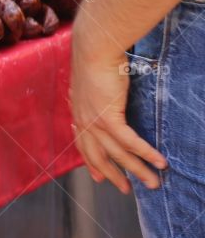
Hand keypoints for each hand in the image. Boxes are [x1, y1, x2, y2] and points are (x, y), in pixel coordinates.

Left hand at [70, 17, 166, 193]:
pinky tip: (159, 162)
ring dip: (137, 170)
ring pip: (117, 154)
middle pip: (98, 157)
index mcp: (79, 113)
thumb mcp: (93, 83)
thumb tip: (106, 97)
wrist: (93, 48)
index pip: (83, 145)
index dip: (91, 162)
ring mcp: (94, 121)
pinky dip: (145, 153)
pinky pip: (129, 142)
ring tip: (153, 183)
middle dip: (113, 176)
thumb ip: (96, 96)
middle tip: (126, 190)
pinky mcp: (108, 117)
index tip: (97, 177)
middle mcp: (83, 121)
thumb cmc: (96, 60)